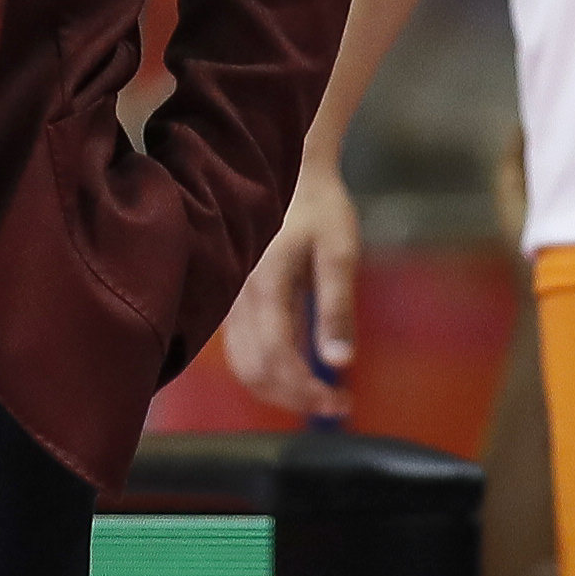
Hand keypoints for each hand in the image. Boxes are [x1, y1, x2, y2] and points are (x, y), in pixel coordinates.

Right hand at [224, 161, 358, 419]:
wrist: (292, 170)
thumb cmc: (321, 208)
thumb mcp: (340, 253)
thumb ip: (337, 308)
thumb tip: (340, 363)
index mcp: (267, 285)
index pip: (279, 359)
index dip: (308, 390)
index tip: (342, 404)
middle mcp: (240, 296)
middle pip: (255, 371)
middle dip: (295, 397)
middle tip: (337, 405)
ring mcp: (232, 298)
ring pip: (243, 364)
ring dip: (279, 389)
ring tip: (320, 393)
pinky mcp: (233, 299)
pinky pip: (240, 349)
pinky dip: (266, 371)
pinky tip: (297, 369)